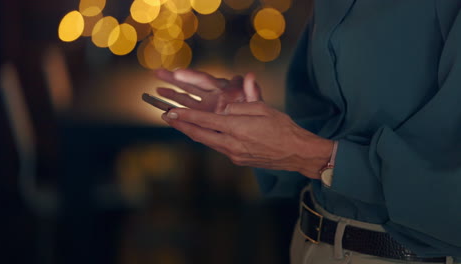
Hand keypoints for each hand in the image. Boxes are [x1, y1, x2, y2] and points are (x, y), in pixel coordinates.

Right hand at [155, 69, 261, 113]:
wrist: (258, 123)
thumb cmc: (257, 111)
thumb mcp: (256, 102)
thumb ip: (252, 91)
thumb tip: (249, 76)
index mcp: (223, 88)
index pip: (204, 80)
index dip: (190, 76)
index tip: (177, 74)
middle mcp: (213, 93)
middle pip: (191, 84)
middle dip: (175, 79)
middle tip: (159, 73)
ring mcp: (208, 104)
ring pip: (186, 96)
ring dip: (171, 91)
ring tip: (156, 86)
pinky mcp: (205, 114)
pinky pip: (188, 108)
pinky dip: (176, 106)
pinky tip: (162, 105)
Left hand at [161, 101, 332, 178]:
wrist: (296, 153)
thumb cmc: (282, 127)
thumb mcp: (263, 108)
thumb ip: (241, 104)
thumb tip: (222, 106)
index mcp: (237, 129)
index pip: (204, 121)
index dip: (185, 116)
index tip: (170, 111)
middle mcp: (232, 144)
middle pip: (199, 135)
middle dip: (181, 126)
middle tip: (166, 117)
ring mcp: (234, 155)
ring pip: (207, 142)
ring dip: (192, 132)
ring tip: (180, 124)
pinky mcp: (238, 160)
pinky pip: (218, 147)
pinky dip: (207, 138)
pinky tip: (204, 132)